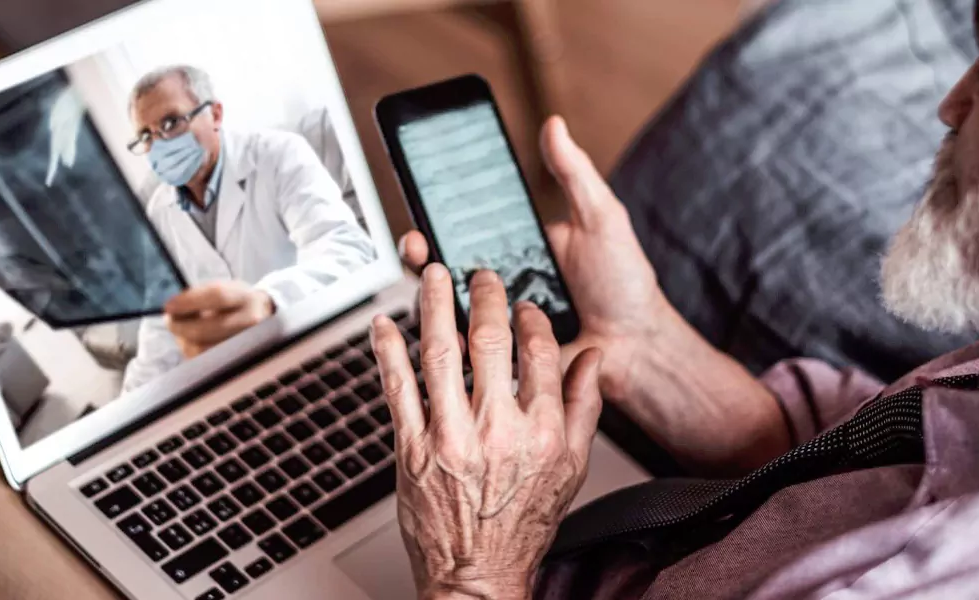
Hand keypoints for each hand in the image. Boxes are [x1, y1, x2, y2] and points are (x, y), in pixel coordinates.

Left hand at [163, 281, 274, 358]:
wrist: (266, 321)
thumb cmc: (237, 304)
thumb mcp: (227, 290)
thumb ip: (201, 296)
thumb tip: (173, 310)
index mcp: (247, 298)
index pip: (217, 296)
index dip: (189, 301)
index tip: (169, 306)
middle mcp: (252, 322)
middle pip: (206, 329)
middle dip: (180, 326)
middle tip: (170, 321)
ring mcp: (247, 346)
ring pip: (203, 349)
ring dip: (185, 341)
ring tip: (184, 332)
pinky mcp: (239, 363)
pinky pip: (205, 362)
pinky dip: (193, 352)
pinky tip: (196, 343)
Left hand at [370, 265, 603, 599]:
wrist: (477, 576)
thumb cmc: (522, 526)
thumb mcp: (572, 469)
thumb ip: (584, 408)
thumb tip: (593, 359)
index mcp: (542, 431)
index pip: (537, 351)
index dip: (528, 317)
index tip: (520, 305)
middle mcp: (497, 431)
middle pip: (488, 340)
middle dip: (481, 295)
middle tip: (476, 275)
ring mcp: (450, 438)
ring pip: (438, 353)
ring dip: (432, 305)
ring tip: (430, 276)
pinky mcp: (412, 450)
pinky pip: (397, 389)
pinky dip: (388, 352)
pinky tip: (385, 326)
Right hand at [399, 116, 677, 400]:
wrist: (640, 345)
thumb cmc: (624, 283)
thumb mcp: (601, 219)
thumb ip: (574, 174)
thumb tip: (553, 123)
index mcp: (516, 249)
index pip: (464, 230)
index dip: (436, 219)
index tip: (422, 207)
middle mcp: (500, 286)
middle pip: (444, 269)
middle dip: (420, 255)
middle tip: (415, 244)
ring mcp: (498, 324)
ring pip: (448, 310)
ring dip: (429, 297)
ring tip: (429, 283)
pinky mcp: (503, 360)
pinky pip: (469, 351)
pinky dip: (453, 341)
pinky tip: (449, 330)